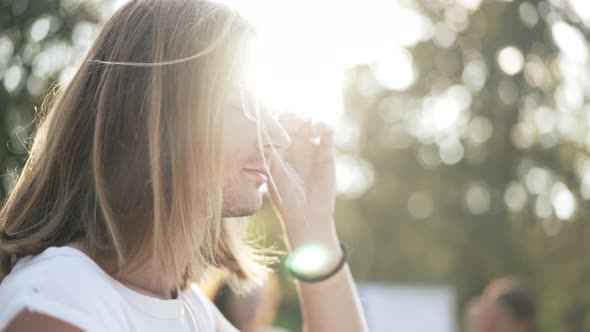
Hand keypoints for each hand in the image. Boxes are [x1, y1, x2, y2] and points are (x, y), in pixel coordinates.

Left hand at [267, 113, 336, 245]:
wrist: (307, 214)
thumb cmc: (285, 198)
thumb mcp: (274, 175)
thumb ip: (270, 156)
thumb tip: (264, 136)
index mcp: (279, 148)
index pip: (277, 125)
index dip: (276, 117)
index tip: (273, 114)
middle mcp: (295, 144)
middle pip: (294, 119)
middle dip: (291, 114)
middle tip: (290, 115)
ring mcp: (311, 145)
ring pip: (310, 121)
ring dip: (306, 117)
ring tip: (304, 123)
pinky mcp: (327, 150)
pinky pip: (328, 131)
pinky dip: (324, 125)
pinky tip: (316, 131)